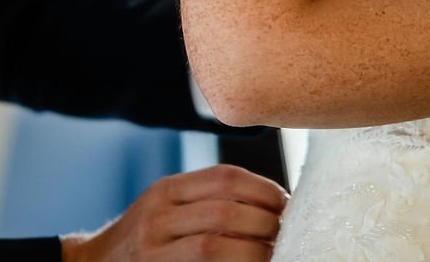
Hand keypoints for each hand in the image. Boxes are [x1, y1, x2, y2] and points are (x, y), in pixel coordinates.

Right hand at [60, 164, 286, 261]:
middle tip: (287, 231)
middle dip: (265, 221)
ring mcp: (154, 249)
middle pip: (224, 210)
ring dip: (255, 250)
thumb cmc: (143, 238)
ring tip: (276, 252)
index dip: (263, 189)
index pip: (224, 177)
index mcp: (166, 189)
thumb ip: (204, 199)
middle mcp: (157, 215)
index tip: (285, 202)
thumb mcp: (165, 205)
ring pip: (214, 245)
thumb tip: (272, 204)